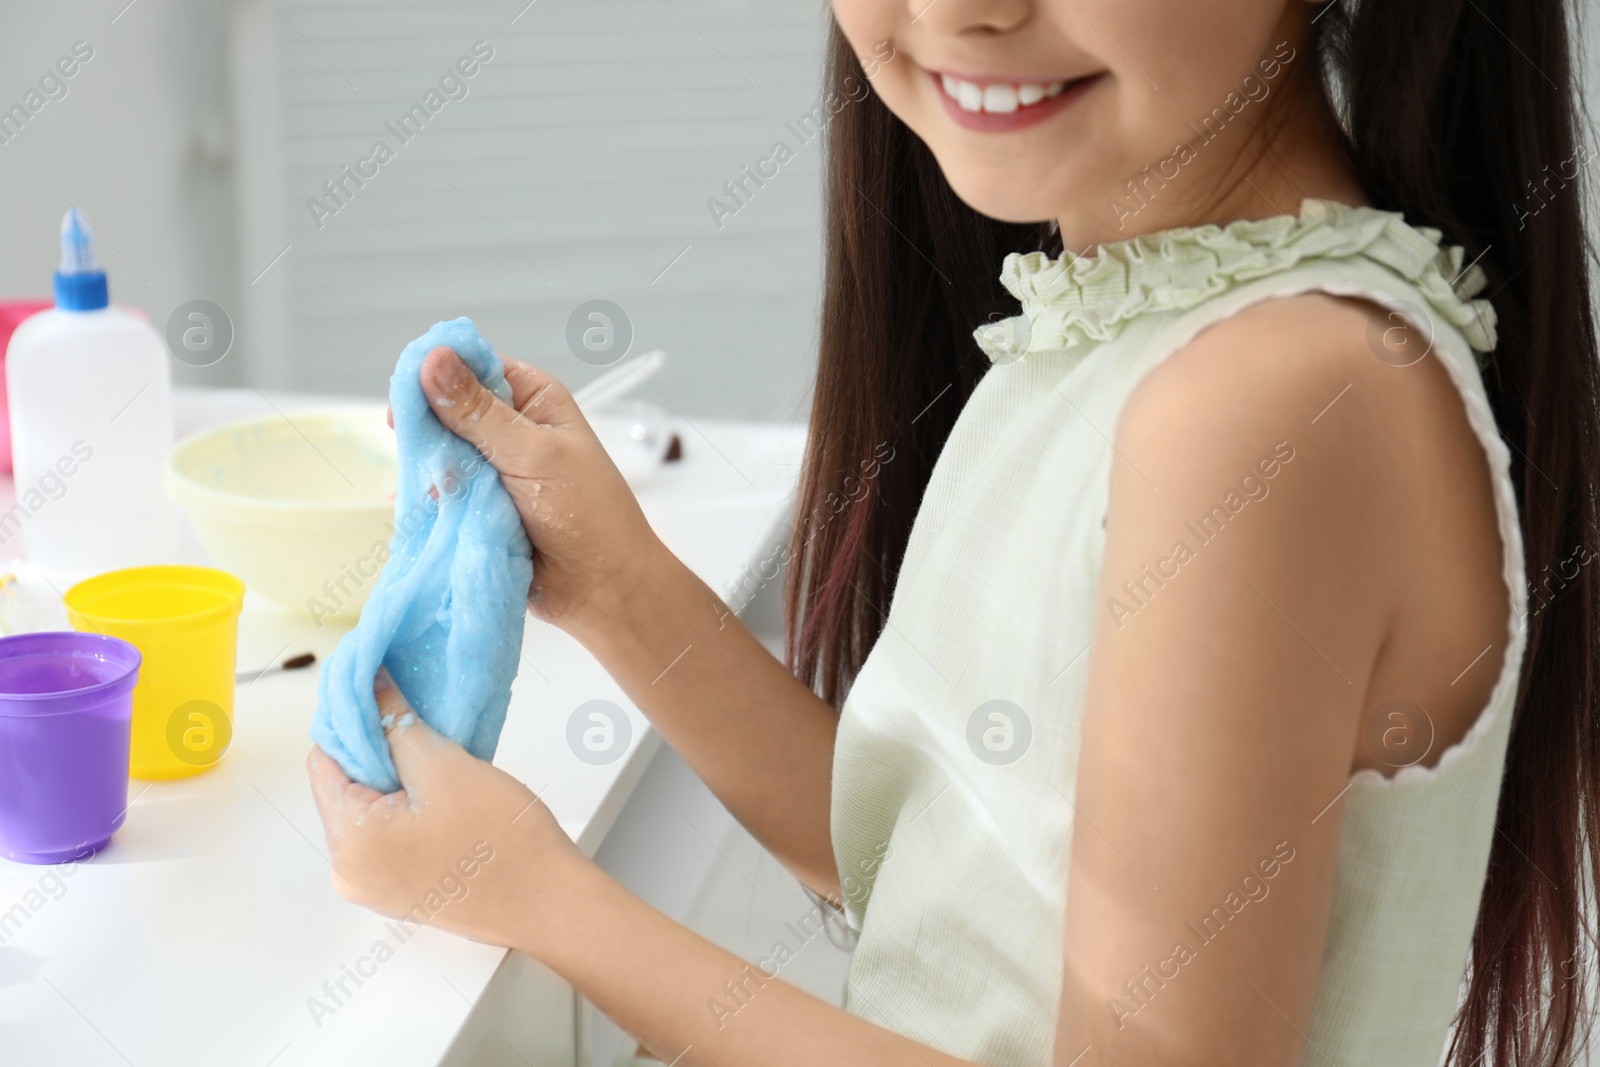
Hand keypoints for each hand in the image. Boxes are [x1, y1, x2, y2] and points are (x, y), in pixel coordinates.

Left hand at [307, 666, 585, 952]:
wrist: (551, 905)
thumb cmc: (506, 843)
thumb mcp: (445, 766)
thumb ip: (396, 721)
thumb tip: (370, 686)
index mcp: (349, 842)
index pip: (324, 761)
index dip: (352, 721)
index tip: (383, 696)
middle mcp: (348, 872)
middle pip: (343, 788)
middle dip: (376, 752)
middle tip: (421, 730)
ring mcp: (373, 887)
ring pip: (368, 811)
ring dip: (395, 780)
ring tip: (439, 766)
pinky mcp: (399, 892)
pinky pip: (386, 836)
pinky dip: (406, 808)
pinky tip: (443, 797)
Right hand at [413, 345, 663, 630]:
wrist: (603, 590)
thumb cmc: (588, 515)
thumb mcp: (534, 454)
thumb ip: (479, 413)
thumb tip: (434, 360)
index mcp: (533, 399)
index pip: (473, 366)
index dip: (437, 373)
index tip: (406, 394)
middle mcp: (510, 428)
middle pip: (446, 410)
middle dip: (429, 430)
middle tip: (423, 452)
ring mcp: (491, 469)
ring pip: (438, 454)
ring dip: (432, 470)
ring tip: (442, 490)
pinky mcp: (478, 506)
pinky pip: (441, 493)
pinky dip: (432, 500)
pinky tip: (427, 509)